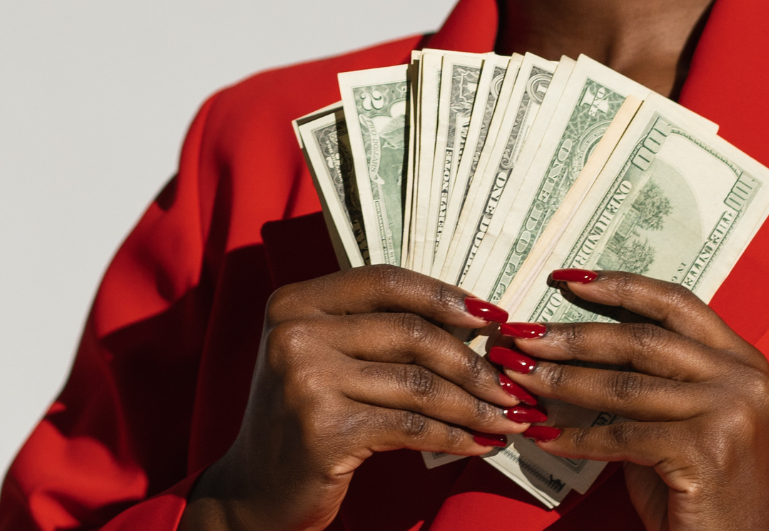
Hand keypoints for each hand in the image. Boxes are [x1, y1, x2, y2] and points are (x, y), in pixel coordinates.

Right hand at [182, 265, 530, 530]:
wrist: (255, 488)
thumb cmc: (303, 418)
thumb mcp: (324, 357)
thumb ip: (373, 331)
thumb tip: (471, 318)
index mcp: (295, 302)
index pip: (386, 281)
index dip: (444, 295)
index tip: (492, 314)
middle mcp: (294, 334)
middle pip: (411, 333)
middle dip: (473, 361)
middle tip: (513, 381)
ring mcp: (306, 381)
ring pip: (418, 384)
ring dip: (474, 404)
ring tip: (509, 416)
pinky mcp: (324, 431)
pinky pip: (411, 427)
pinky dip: (455, 436)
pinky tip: (481, 443)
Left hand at [490, 270, 768, 530]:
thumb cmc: (695, 485)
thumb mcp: (680, 417)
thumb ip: (648, 375)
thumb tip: (569, 340)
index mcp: (741, 359)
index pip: (674, 303)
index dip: (619, 286)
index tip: (566, 279)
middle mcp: (743, 379)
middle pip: (642, 341)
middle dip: (573, 337)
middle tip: (522, 334)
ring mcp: (730, 414)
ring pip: (625, 387)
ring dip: (562, 381)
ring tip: (520, 376)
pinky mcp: (706, 452)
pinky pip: (621, 436)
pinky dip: (574, 437)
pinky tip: (541, 434)